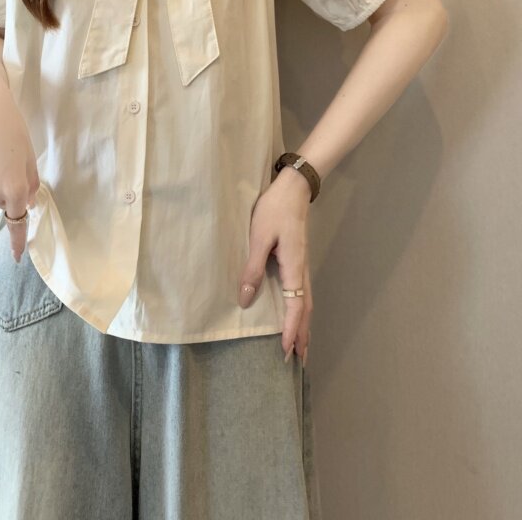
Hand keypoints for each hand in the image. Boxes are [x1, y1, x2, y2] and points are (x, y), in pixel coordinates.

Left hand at [238, 167, 313, 363]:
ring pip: (306, 304)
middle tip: (297, 362)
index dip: (289, 330)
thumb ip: (252, 268)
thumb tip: (247, 299)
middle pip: (305, 311)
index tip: (285, 351)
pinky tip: (296, 317)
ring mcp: (303, 268)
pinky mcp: (298, 263)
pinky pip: (302, 295)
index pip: (295, 307)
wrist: (292, 190)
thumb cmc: (274, 211)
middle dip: (301, 336)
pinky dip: (301, 312)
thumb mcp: (259, 237)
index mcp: (294, 268)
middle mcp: (302, 272)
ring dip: (303, 327)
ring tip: (300, 348)